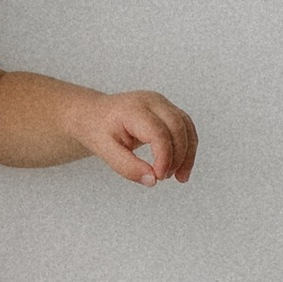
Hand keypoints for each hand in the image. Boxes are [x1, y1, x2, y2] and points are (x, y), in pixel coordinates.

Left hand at [81, 89, 196, 186]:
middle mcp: (152, 101)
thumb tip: (152, 180)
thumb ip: (127, 167)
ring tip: (180, 177)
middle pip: (178, 127)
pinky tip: (181, 166)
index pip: (159, 132)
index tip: (158, 176)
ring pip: (186, 127)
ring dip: (188, 154)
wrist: (94, 114)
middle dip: (178, 156)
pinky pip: (186, 128)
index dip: (164, 157)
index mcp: (133, 110)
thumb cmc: (98, 129)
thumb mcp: (105, 151)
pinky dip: (187, 148)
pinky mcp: (168, 110)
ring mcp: (162, 104)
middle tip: (164, 177)